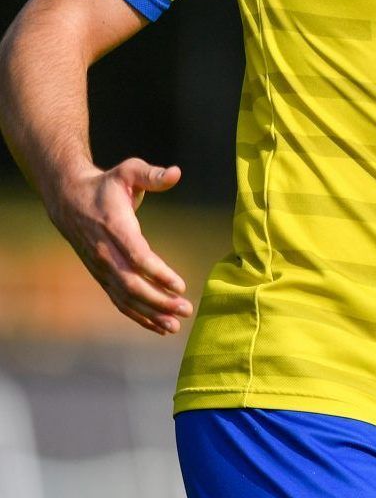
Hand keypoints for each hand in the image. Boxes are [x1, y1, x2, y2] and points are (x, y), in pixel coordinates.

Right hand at [50, 159, 189, 334]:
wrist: (68, 199)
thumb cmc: (106, 185)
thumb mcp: (128, 171)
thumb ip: (151, 174)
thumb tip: (175, 173)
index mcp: (114, 228)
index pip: (136, 256)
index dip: (158, 273)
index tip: (180, 285)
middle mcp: (105, 252)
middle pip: (131, 284)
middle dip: (158, 300)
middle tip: (185, 309)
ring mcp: (101, 267)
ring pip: (125, 297)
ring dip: (150, 313)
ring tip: (176, 325)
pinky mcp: (101, 275)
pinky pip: (119, 300)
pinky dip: (138, 315)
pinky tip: (159, 326)